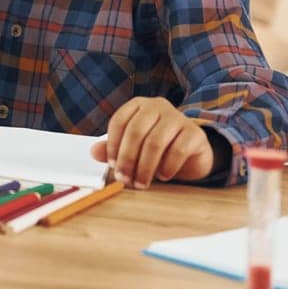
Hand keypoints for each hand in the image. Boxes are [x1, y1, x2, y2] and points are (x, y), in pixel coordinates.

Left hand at [89, 97, 214, 188]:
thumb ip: (113, 149)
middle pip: (136, 131)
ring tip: (141, 183)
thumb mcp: (134, 148)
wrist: (192, 154)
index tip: (111, 165)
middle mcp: (157, 106)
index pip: (120, 121)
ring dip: (145, 167)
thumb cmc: (158, 149)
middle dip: (128, 159)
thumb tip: (93, 152)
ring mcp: (178, 117)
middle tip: (125, 179)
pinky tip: (163, 176)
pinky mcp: (194, 133)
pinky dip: (167, 167)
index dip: (112, 145)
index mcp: (138, 105)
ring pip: (155, 142)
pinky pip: (178, 150)